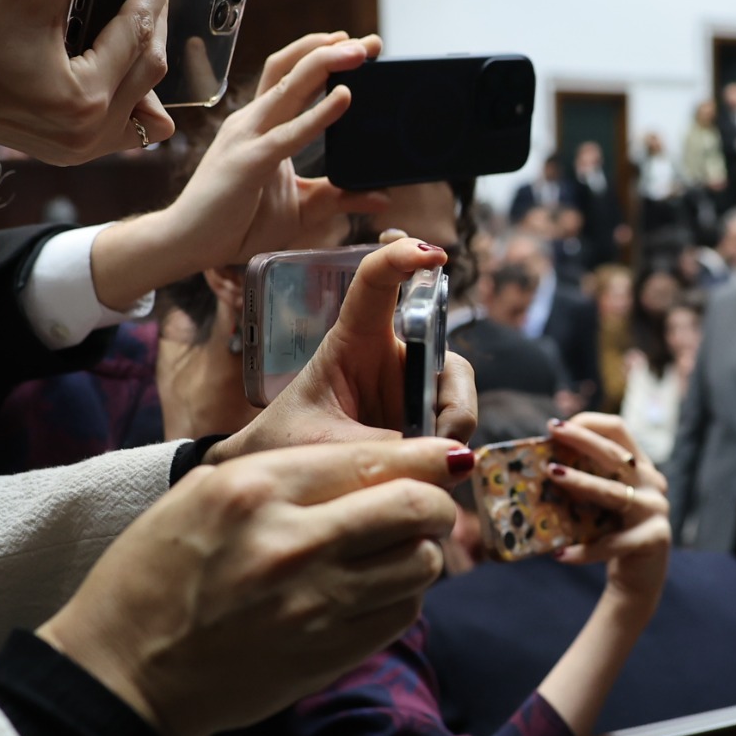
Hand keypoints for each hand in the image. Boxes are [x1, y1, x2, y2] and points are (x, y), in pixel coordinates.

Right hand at [0, 0, 174, 162]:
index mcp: (83, 99)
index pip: (137, 34)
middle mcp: (88, 135)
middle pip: (151, 67)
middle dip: (154, 18)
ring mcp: (81, 151)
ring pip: (148, 101)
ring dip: (147, 56)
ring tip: (136, 14)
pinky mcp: (71, 153)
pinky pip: (126, 127)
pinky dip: (132, 93)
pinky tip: (118, 58)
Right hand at [39, 436, 467, 735]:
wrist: (123, 674)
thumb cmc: (152, 577)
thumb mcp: (202, 494)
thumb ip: (289, 474)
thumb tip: (376, 462)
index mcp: (257, 491)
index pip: (377, 457)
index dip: (425, 455)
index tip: (443, 457)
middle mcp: (295, 544)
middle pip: (417, 508)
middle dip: (436, 501)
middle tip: (431, 503)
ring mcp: (319, 605)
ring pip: (421, 562)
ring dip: (421, 550)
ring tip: (395, 549)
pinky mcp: (331, 653)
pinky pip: (404, 612)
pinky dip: (403, 594)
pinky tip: (375, 589)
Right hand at [86, 33, 391, 309]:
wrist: (189, 244)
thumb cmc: (237, 223)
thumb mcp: (301, 207)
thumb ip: (338, 197)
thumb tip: (381, 197)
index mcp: (262, 125)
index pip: (293, 77)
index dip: (324, 56)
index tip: (362, 49)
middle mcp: (253, 121)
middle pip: (292, 69)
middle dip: (331, 48)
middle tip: (371, 41)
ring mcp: (248, 137)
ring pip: (287, 86)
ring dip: (325, 64)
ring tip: (359, 51)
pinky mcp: (249, 161)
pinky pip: (289, 133)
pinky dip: (318, 114)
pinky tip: (344, 98)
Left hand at [209, 238, 479, 458]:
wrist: (279, 481)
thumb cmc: (286, 445)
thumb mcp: (323, 444)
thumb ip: (379, 446)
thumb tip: (439, 459)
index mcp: (352, 341)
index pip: (376, 284)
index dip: (403, 259)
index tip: (432, 254)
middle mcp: (389, 358)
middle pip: (444, 359)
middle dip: (455, 402)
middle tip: (443, 440)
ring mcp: (408, 391)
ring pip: (456, 402)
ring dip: (451, 437)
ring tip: (425, 472)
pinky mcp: (419, 424)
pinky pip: (452, 435)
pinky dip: (446, 459)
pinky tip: (426, 480)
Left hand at [548, 414, 669, 605]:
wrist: (639, 577)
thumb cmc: (612, 533)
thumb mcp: (600, 502)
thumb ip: (585, 480)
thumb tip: (541, 465)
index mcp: (639, 466)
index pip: (618, 430)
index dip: (589, 423)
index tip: (557, 426)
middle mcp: (652, 482)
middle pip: (615, 454)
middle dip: (582, 440)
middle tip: (552, 433)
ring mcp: (656, 509)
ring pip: (613, 492)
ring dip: (581, 482)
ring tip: (552, 475)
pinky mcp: (654, 538)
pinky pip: (613, 543)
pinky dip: (585, 551)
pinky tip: (559, 556)